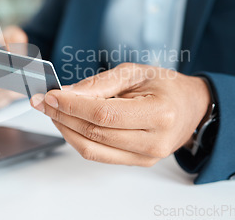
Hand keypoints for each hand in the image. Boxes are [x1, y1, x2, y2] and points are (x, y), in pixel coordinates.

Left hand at [30, 63, 210, 165]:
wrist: (191, 106)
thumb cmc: (166, 85)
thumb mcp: (134, 72)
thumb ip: (99, 84)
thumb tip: (66, 93)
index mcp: (159, 113)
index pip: (103, 114)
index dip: (72, 106)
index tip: (50, 95)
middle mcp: (154, 141)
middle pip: (94, 133)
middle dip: (62, 117)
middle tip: (43, 102)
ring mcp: (146, 156)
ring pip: (92, 149)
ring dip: (66, 130)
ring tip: (53, 112)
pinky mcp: (138, 162)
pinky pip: (99, 154)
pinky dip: (79, 139)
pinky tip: (69, 123)